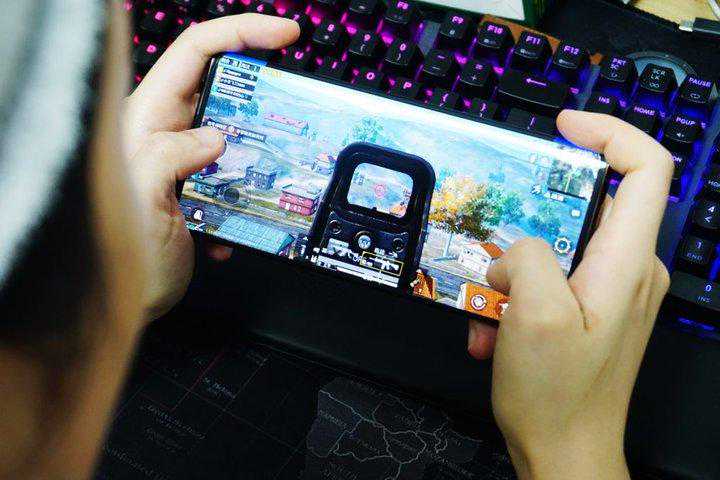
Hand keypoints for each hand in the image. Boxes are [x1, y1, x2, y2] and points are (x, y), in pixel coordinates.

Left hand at [125, 14, 299, 319]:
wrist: (128, 301)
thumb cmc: (119, 255)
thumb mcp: (139, 199)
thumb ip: (167, 156)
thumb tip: (213, 137)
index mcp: (149, 119)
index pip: (196, 52)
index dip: (242, 34)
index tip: (285, 37)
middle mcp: (170, 132)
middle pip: (225, 85)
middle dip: (263, 92)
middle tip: (294, 106)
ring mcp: (191, 161)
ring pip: (241, 133)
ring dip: (264, 151)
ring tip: (279, 170)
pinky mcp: (206, 188)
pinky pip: (243, 174)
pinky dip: (255, 194)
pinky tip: (245, 224)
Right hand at [468, 111, 672, 478]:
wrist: (566, 454)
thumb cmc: (558, 395)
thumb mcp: (534, 313)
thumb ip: (526, 255)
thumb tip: (514, 250)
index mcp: (627, 262)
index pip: (647, 167)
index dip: (609, 132)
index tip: (563, 128)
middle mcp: (627, 271)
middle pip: (585, 207)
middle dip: (528, 221)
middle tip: (491, 242)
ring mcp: (608, 292)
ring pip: (554, 247)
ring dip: (510, 272)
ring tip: (486, 310)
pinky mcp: (588, 311)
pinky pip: (548, 280)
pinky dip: (514, 297)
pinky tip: (491, 333)